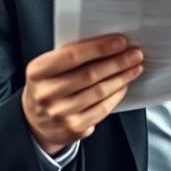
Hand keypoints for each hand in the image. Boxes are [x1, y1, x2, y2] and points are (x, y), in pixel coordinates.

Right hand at [22, 33, 143, 155]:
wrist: (34, 122)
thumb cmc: (48, 85)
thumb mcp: (48, 68)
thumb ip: (71, 56)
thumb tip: (109, 44)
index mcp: (38, 72)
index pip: (72, 56)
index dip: (99, 48)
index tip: (121, 41)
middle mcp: (46, 94)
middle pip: (89, 75)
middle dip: (117, 63)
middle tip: (136, 54)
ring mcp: (59, 114)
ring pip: (99, 92)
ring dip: (121, 78)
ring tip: (135, 68)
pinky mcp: (73, 128)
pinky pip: (101, 109)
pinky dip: (116, 95)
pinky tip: (124, 85)